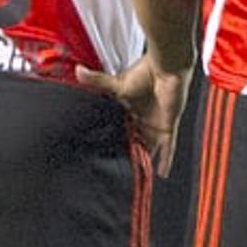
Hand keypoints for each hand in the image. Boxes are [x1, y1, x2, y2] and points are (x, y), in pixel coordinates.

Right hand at [75, 56, 190, 175]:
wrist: (166, 69)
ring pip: (148, 147)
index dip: (114, 140)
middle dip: (128, 153)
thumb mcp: (116, 83)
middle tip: (117, 169)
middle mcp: (142, 119)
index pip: (120, 129)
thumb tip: (77, 69)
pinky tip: (162, 174)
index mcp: (129, 110)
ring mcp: (155, 125)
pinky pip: (168, 148)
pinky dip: (166, 160)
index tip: (104, 153)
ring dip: (143, 160)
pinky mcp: (168, 127)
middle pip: (134, 141)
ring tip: (134, 177)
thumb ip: (97, 81)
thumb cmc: (144, 73)